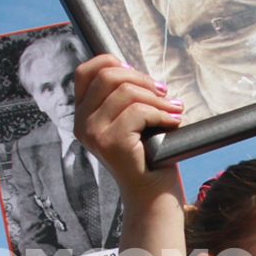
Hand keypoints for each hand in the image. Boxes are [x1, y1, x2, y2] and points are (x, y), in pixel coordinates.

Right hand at [71, 55, 184, 196]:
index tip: (139, 75)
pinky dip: (162, 114)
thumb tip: (131, 67)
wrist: (152, 193)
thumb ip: (122, 95)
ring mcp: (93, 133)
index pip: (86, 71)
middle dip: (143, 79)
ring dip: (158, 98)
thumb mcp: (129, 118)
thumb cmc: (146, 154)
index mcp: (82, 114)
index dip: (112, 62)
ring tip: (174, 110)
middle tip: (164, 93)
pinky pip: (139, 111)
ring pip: (127, 92)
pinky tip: (173, 122)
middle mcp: (81, 123)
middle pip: (109, 76)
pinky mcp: (110, 142)